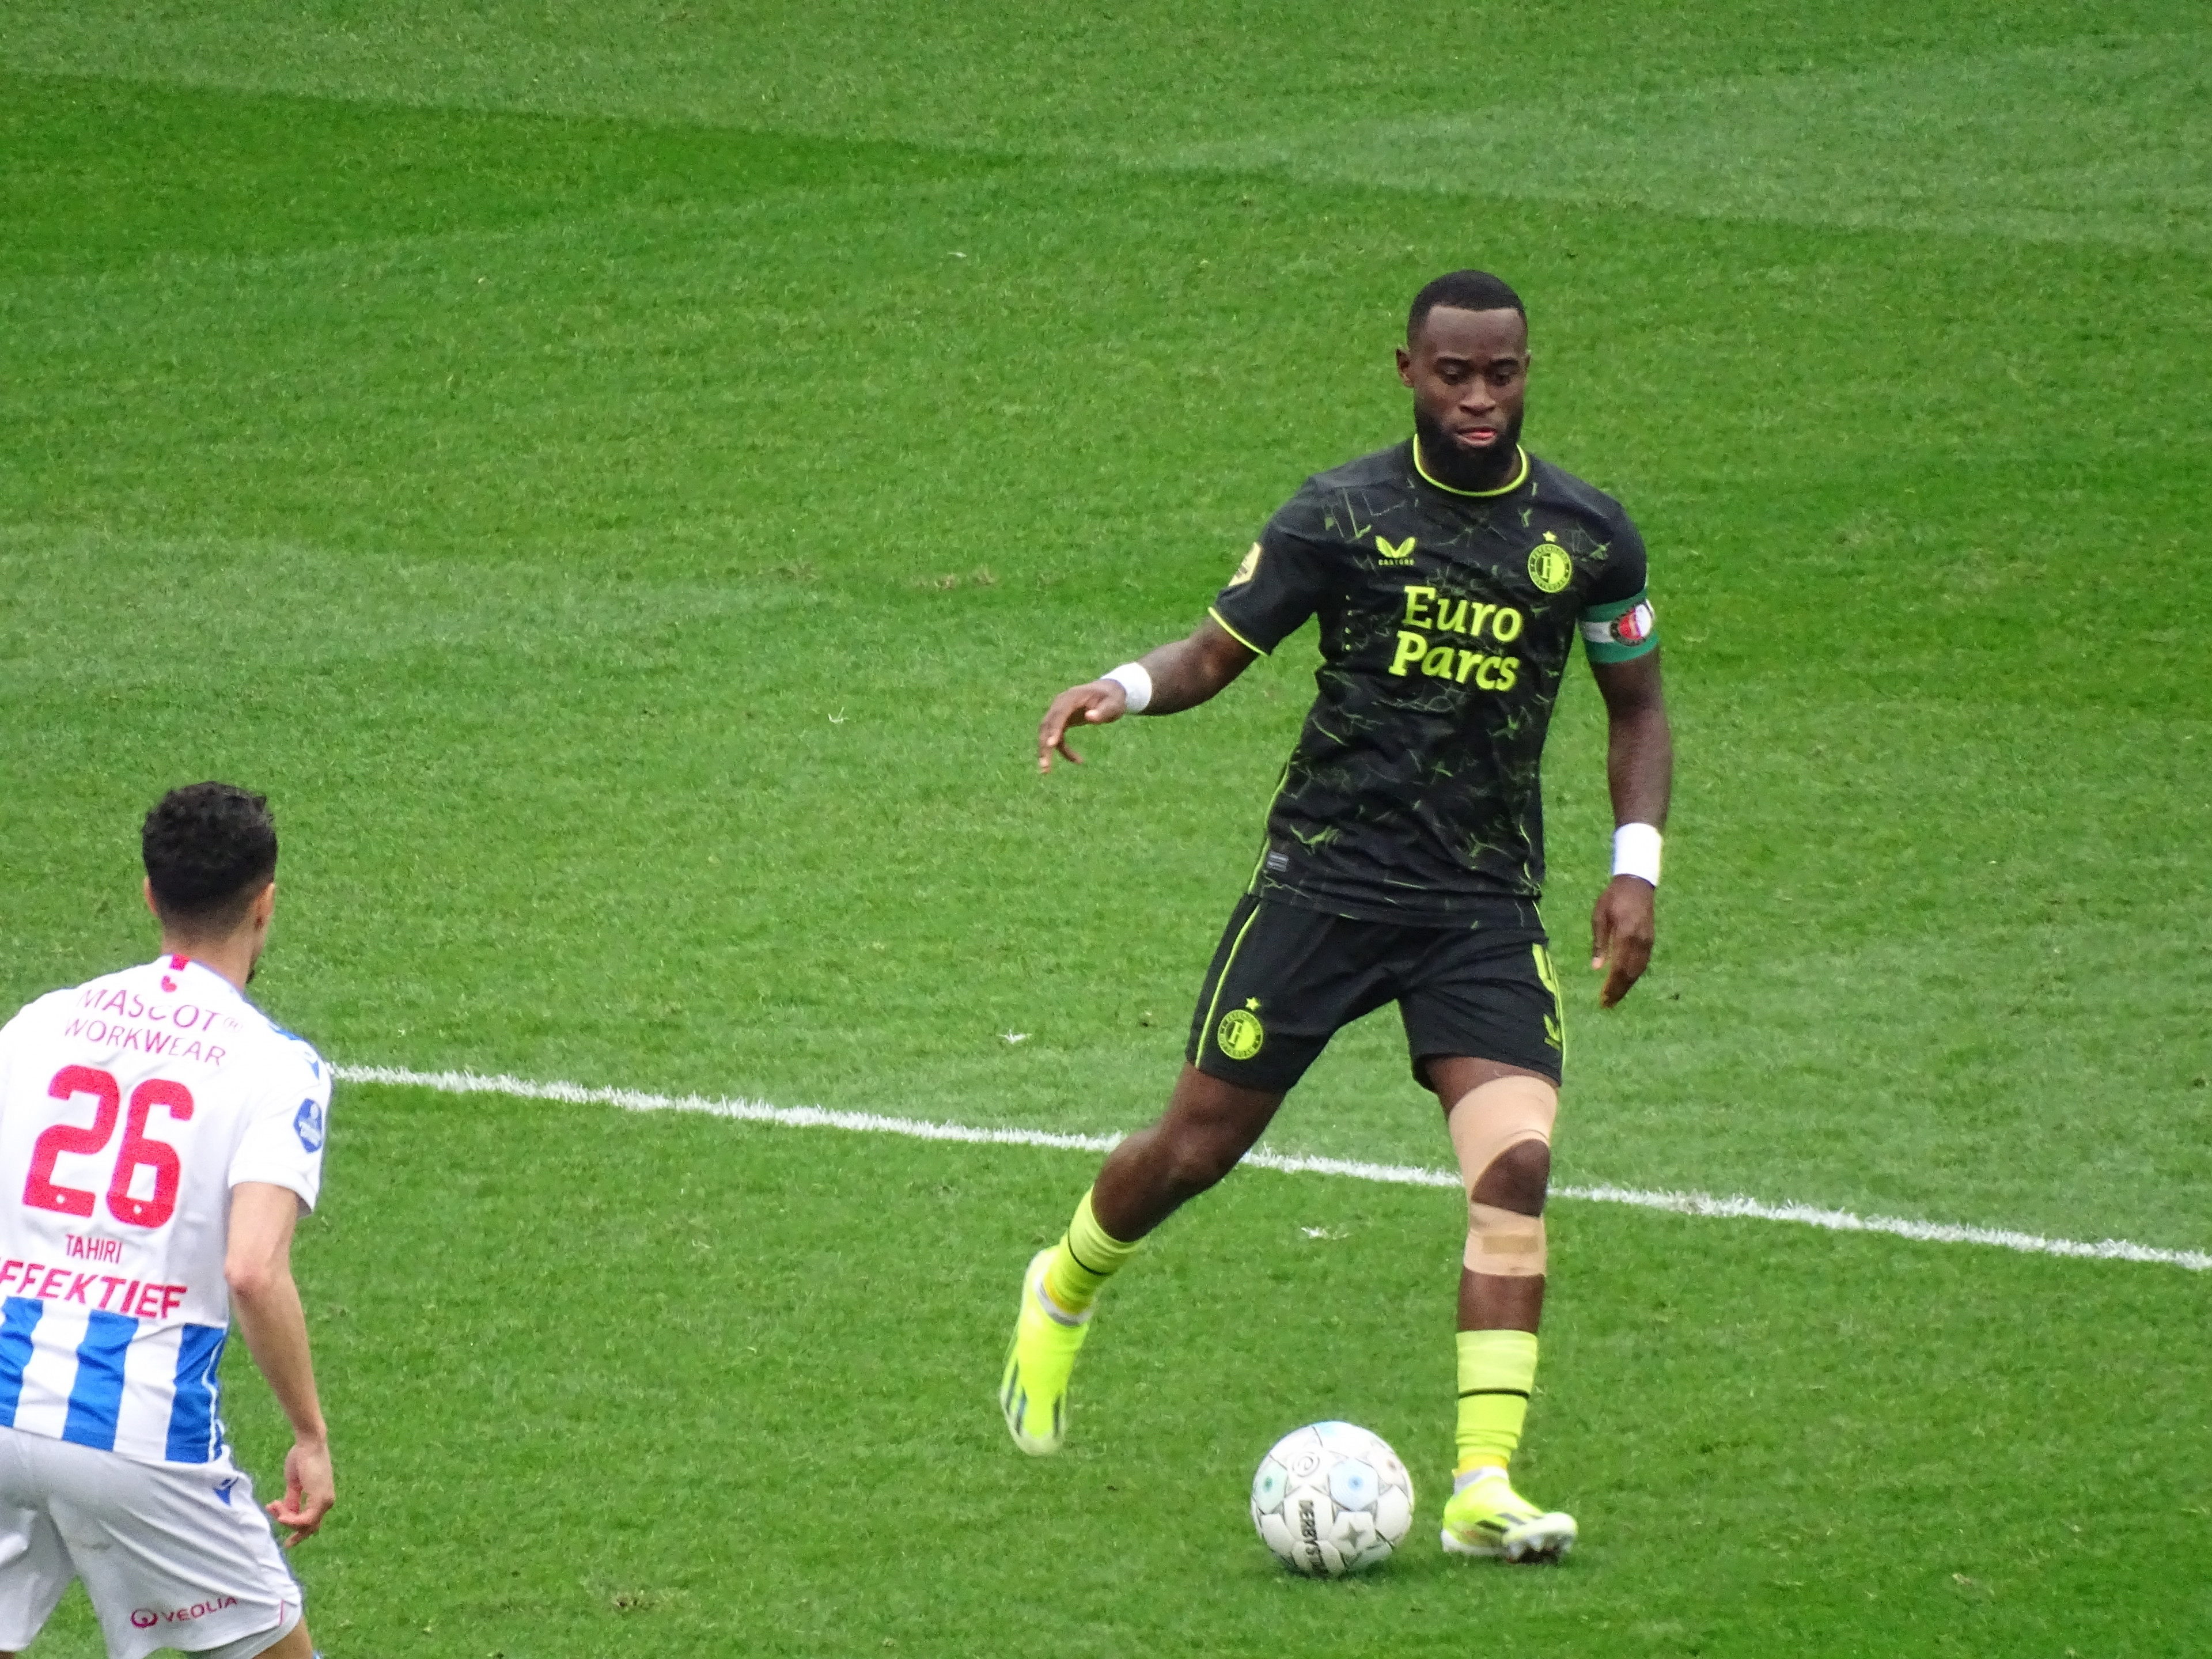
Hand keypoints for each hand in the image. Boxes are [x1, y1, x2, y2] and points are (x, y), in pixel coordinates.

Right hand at [267, 1436, 334, 1545]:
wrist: (308, 1443)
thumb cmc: (301, 1459)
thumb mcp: (295, 1484)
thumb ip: (293, 1500)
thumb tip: (287, 1515)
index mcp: (321, 1498)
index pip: (311, 1522)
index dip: (297, 1531)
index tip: (286, 1542)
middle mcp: (326, 1502)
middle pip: (308, 1527)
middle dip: (290, 1527)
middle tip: (273, 1514)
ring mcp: (325, 1501)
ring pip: (305, 1525)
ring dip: (285, 1518)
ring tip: (274, 1504)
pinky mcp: (321, 1499)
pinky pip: (305, 1520)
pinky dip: (291, 1520)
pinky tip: (280, 1513)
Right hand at [1037, 680, 1127, 771]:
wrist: (1108, 692)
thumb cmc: (1112, 698)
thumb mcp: (1113, 704)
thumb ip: (1103, 711)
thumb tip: (1090, 717)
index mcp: (1071, 697)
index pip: (1059, 713)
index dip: (1053, 729)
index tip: (1050, 745)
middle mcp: (1060, 704)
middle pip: (1046, 725)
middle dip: (1044, 745)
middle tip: (1045, 765)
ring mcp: (1059, 713)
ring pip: (1046, 733)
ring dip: (1045, 750)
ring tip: (1046, 770)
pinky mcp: (1061, 722)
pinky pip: (1057, 738)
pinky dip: (1063, 750)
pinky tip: (1077, 760)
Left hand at [1590, 875, 1655, 1008]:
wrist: (1637, 883)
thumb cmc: (1613, 898)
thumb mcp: (1599, 917)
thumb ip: (1599, 943)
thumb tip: (1596, 968)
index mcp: (1626, 935)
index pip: (1619, 968)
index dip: (1611, 986)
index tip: (1602, 999)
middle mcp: (1640, 942)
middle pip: (1630, 973)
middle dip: (1619, 991)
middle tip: (1608, 1004)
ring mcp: (1648, 941)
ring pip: (1639, 970)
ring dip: (1627, 985)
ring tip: (1615, 997)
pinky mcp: (1651, 940)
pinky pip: (1643, 963)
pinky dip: (1634, 975)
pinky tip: (1626, 981)